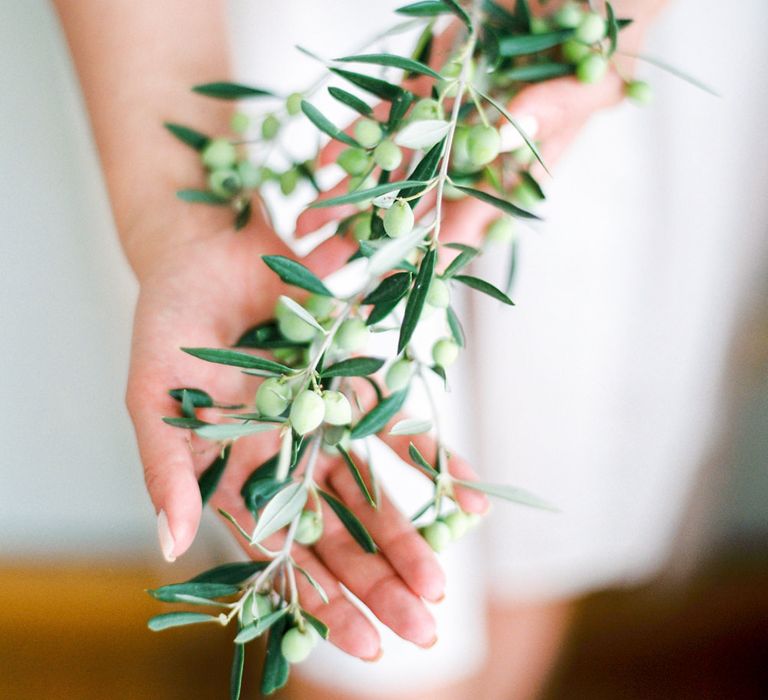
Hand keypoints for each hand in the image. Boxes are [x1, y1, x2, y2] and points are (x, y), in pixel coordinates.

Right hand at [125, 218, 485, 658]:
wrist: (212, 249)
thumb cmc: (170, 322)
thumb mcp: (155, 395)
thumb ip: (165, 467)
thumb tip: (172, 545)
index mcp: (235, 478)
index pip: (282, 557)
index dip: (322, 602)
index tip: (366, 645)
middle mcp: (286, 463)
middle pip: (336, 538)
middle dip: (377, 585)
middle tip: (422, 631)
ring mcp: (326, 427)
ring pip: (372, 497)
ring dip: (409, 541)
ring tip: (442, 590)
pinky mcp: (358, 387)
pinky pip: (401, 431)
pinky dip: (436, 463)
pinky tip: (471, 499)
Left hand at [296, 6, 658, 251]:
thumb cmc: (593, 37)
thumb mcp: (587, 79)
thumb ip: (552, 112)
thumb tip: (502, 143)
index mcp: (517, 168)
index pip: (466, 221)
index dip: (427, 254)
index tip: (387, 283)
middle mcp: (477, 151)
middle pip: (417, 202)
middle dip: (370, 235)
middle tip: (326, 267)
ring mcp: (450, 117)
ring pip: (393, 163)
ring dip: (351, 191)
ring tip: (309, 223)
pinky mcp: (432, 80)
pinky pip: (389, 112)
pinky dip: (359, 135)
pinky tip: (326, 164)